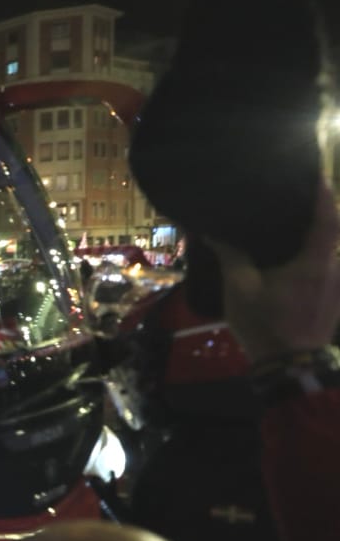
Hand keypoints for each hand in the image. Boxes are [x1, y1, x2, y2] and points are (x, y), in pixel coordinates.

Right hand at [209, 184, 339, 364]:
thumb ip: (231, 257)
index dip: (325, 194)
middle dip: (319, 217)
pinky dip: (317, 262)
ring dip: (316, 242)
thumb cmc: (266, 323)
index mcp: (316, 261)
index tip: (318, 173)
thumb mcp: (241, 289)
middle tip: (297, 202)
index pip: (328, 218)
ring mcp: (339, 287)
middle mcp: (336, 269)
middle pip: (333, 234)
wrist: (289, 367)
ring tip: (293, 234)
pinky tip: (296, 266)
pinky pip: (330, 271)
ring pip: (331, 254)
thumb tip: (212, 232)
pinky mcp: (336, 302)